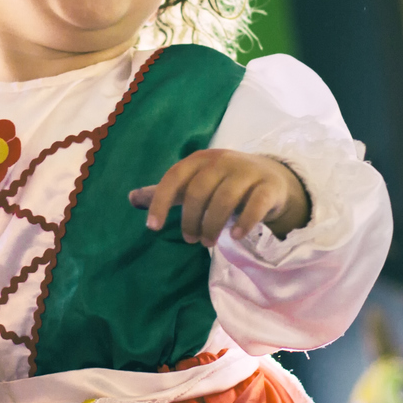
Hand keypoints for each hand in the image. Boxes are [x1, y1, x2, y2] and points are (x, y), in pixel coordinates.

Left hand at [129, 150, 312, 242]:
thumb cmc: (224, 183)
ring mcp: (247, 172)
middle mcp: (222, 161)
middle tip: (191, 240)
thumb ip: (167, 192)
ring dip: (212, 225)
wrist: (272, 177)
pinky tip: (235, 236)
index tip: (152, 228)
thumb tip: (130, 198)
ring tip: (208, 242)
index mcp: (200, 160)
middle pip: (199, 191)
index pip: (174, 178)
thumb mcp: (195, 183)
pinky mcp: (268, 187)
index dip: (160, 202)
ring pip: (225, 199)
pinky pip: (255, 204)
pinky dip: (244, 222)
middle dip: (191, 220)